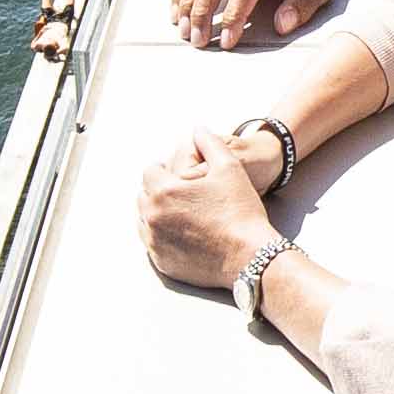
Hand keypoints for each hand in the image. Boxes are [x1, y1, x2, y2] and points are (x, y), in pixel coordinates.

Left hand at [140, 132, 272, 291]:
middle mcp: (153, 217)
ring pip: (145, 221)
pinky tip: (184, 234)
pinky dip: (163, 236)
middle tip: (183, 195)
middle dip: (159, 191)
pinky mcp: (162, 263)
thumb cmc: (240, 211)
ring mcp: (155, 243)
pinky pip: (153, 244)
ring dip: (158, 213)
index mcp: (164, 191)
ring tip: (183, 214)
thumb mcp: (230, 167)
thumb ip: (210, 143)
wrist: (249, 256)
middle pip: (144, 196)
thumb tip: (197, 130)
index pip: (150, 172)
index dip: (165, 169)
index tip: (180, 176)